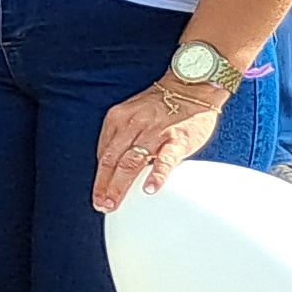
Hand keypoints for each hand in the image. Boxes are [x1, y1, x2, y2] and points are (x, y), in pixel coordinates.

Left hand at [93, 76, 225, 211]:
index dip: (100, 177)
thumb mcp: (132, 114)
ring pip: (132, 162)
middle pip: (113, 160)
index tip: (98, 195)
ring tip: (115, 203)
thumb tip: (112, 166)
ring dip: (120, 185)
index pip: (104, 153)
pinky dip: (156, 175)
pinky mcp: (177, 138)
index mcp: (118, 119)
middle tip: (102, 205)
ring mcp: (155, 131)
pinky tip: (149, 189)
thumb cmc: (163, 104)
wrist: (193, 86)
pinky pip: (165, 159)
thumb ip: (121, 137)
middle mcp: (132, 124)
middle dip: (105, 186)